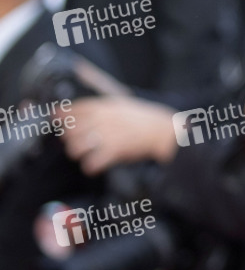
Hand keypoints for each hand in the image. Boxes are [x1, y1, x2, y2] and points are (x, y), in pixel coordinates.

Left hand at [61, 96, 176, 174]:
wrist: (163, 131)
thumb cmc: (144, 118)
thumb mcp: (124, 103)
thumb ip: (104, 105)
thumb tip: (86, 104)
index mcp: (106, 106)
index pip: (76, 108)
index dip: (63, 114)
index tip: (56, 117)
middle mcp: (103, 119)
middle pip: (71, 130)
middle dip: (69, 137)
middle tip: (74, 140)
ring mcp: (108, 135)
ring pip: (76, 147)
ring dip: (77, 152)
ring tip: (83, 153)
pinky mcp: (114, 151)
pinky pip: (91, 163)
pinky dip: (90, 166)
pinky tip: (95, 164)